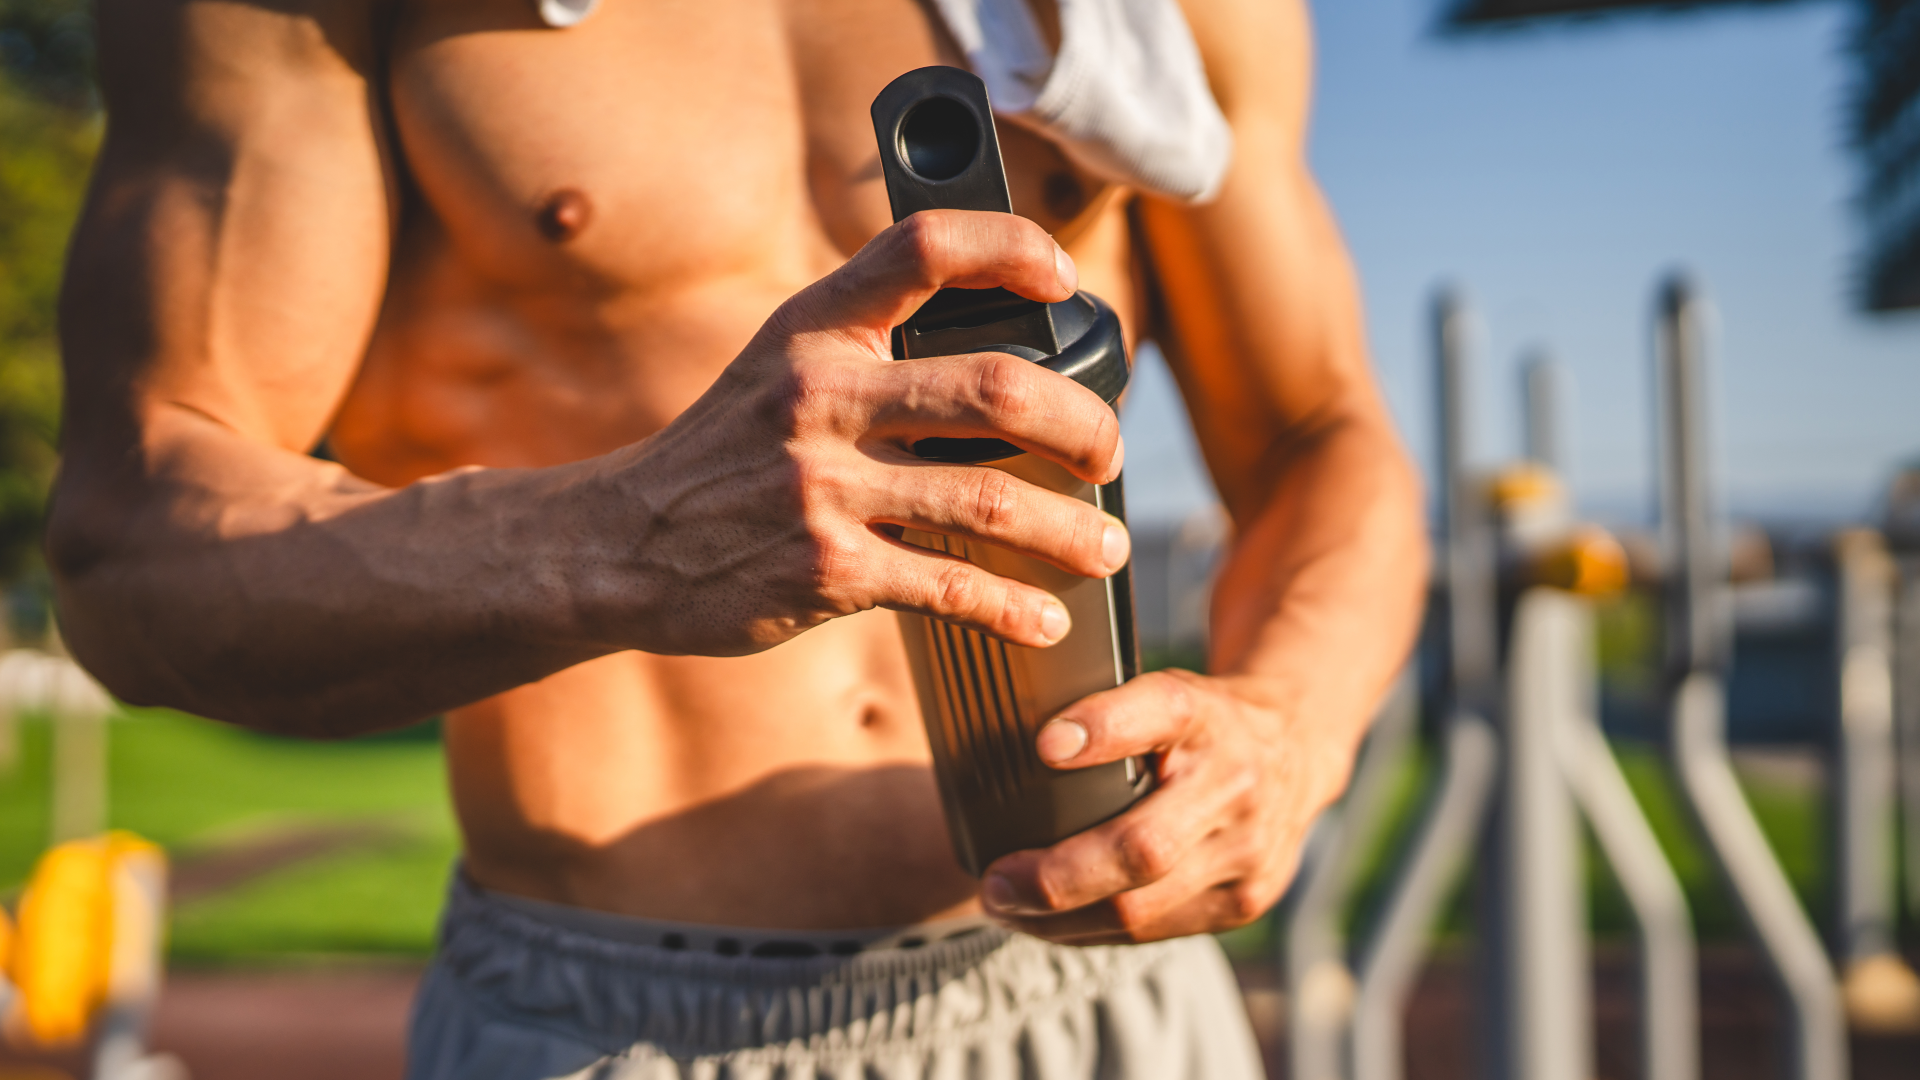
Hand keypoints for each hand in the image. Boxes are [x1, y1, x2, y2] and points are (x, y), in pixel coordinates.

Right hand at [589, 210, 1128, 656]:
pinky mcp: (824, 570)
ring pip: (990, 501)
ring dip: (1071, 532)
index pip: (922, 248)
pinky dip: (1012, 609)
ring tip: (1106, 549)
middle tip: (1109, 456)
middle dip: (1082, 426)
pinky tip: (1043, 621)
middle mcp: (819, 396)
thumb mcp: (776, 366)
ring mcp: (821, 487)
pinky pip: (948, 587)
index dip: (1010, 247)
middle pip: (995, 388)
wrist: (616, 544)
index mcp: (814, 328)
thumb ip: (866, 347)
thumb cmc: (723, 453)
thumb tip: (1000, 365)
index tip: (1065, 280)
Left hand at [977, 669, 1353, 944]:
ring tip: (1006, 908)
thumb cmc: (1202, 722)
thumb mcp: (1164, 691)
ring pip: (1140, 910)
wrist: (1296, 752)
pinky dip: (1091, 932)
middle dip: (1055, 877)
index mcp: (1207, 714)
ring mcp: (1247, 852)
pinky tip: (1050, 923)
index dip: (1102, 729)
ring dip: (1059, 919)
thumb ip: (1105, 712)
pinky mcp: (1244, 902)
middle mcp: (1234, 782)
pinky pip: (1153, 932)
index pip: (1161, 711)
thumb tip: (1021, 748)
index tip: (1043, 745)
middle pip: (1142, 848)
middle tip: (995, 881)